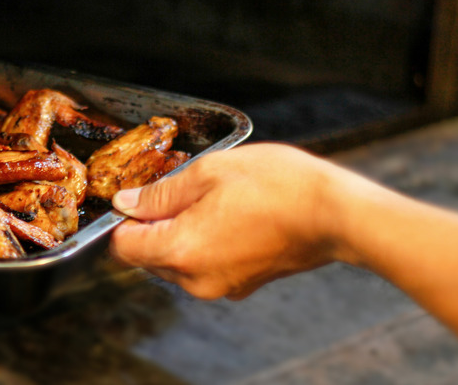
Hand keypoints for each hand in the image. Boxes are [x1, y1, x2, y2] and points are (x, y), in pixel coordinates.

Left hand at [109, 142, 347, 299]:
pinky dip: (205, 244)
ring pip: (176, 261)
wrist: (335, 214)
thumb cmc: (278, 187)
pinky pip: (204, 266)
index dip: (124, 220)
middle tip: (182, 191)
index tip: (140, 197)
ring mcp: (220, 287)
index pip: (123, 247)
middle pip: (148, 256)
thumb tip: (127, 204)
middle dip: (154, 224)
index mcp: (180, 251)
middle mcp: (195, 279)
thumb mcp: (209, 172)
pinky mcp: (240, 285)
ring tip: (212, 201)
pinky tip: (229, 217)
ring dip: (180, 232)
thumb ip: (160, 192)